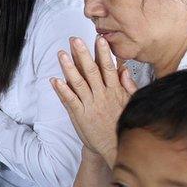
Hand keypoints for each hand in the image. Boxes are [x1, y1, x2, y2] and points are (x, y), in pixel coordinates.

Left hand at [52, 37, 136, 165]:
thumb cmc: (123, 124)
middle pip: (91, 71)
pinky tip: (54, 80)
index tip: (99, 39)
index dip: (103, 53)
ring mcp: (90, 105)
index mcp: (115, 91)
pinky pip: (70, 100)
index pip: (108, 68)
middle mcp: (102, 96)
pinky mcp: (80, 115)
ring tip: (61, 54)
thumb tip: (124, 69)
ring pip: (78, 83)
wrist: (116, 148)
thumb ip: (129, 86)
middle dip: (82, 54)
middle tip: (74, 39)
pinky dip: (62, 90)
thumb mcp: (132, 103)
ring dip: (69, 67)